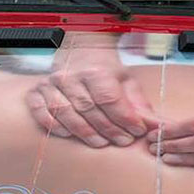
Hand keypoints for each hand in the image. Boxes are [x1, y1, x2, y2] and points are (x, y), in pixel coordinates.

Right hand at [26, 43, 154, 147]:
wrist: (79, 51)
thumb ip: (140, 107)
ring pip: (65, 113)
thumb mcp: (126, 83)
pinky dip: (53, 125)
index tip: (135, 131)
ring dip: (83, 132)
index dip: (124, 119)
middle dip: (108, 129)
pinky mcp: (37, 92)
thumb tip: (157, 127)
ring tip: (100, 142)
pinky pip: (41, 112)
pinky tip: (68, 134)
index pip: (109, 99)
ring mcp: (52, 84)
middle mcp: (71, 76)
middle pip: (89, 109)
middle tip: (122, 141)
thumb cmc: (103, 70)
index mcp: (95, 71)